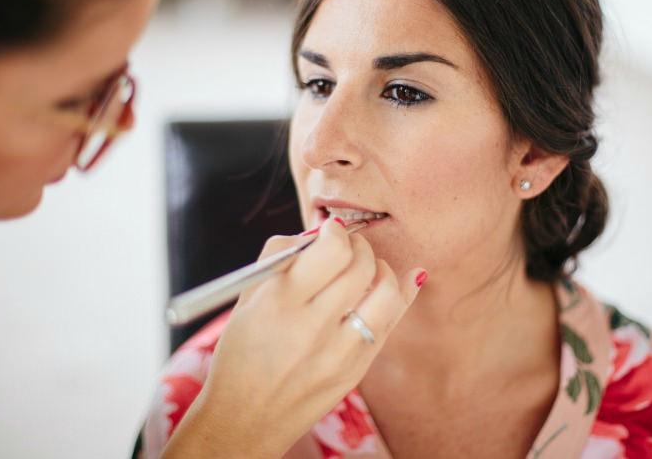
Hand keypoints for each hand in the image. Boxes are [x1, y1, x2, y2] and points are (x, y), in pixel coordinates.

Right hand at [161, 217, 425, 457]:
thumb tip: (319, 233)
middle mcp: (312, 327)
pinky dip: (402, 293)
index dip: (336, 233)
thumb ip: (280, 256)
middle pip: (361, 266)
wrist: (245, 419)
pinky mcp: (356, 370)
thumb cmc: (242, 351)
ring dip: (382, 269)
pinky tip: (409, 278)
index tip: (331, 232)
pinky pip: (391, 322)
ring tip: (367, 269)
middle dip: (359, 246)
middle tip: (348, 248)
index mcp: (279, 302)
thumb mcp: (246, 298)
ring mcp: (339, 352)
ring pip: (386, 292)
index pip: (331, 250)